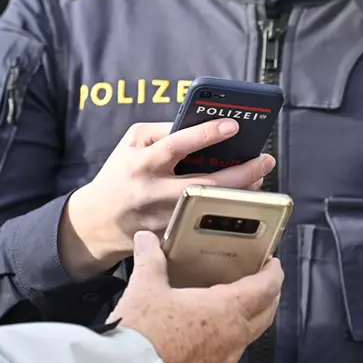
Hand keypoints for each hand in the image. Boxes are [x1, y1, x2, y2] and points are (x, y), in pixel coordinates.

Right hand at [59, 120, 275, 278]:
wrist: (97, 221)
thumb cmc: (120, 174)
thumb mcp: (132, 143)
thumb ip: (165, 131)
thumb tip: (204, 125)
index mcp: (141, 164)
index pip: (176, 146)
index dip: (206, 135)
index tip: (233, 125)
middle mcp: (152, 193)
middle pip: (206, 185)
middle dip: (242, 172)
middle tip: (265, 159)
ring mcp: (163, 219)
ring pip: (211, 208)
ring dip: (240, 194)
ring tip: (258, 178)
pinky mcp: (170, 237)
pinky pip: (205, 223)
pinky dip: (226, 211)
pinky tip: (241, 201)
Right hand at [110, 231, 282, 362]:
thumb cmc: (143, 334)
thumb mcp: (145, 289)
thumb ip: (150, 260)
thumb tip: (146, 239)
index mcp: (227, 310)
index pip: (266, 288)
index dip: (274, 273)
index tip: (273, 264)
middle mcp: (233, 338)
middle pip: (265, 314)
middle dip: (268, 296)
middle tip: (261, 283)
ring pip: (247, 338)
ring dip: (247, 321)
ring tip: (232, 308)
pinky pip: (226, 358)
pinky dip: (225, 343)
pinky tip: (207, 339)